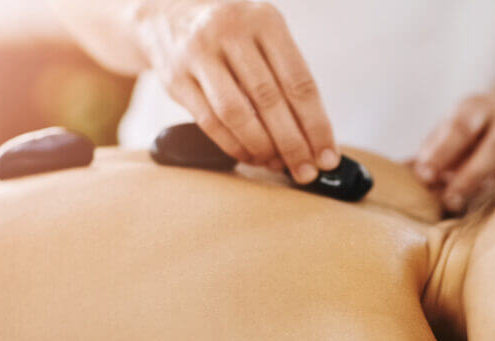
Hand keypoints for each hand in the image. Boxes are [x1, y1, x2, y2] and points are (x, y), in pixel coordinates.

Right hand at [132, 0, 338, 182]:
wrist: (166, 13)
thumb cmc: (232, 34)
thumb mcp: (264, 35)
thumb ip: (287, 76)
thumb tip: (315, 137)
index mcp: (265, 20)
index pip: (299, 82)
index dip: (317, 125)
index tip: (328, 156)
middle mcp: (230, 30)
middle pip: (270, 100)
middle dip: (293, 144)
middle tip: (306, 171)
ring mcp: (199, 52)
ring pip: (237, 113)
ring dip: (262, 147)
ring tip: (277, 165)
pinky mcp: (175, 77)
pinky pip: (210, 122)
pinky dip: (234, 146)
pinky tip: (250, 157)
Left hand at [413, 93, 494, 213]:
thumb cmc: (476, 131)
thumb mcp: (454, 128)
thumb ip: (431, 151)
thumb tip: (399, 173)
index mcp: (478, 107)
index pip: (461, 127)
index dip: (442, 151)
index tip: (424, 174)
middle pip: (493, 148)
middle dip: (470, 176)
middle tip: (447, 200)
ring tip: (478, 211)